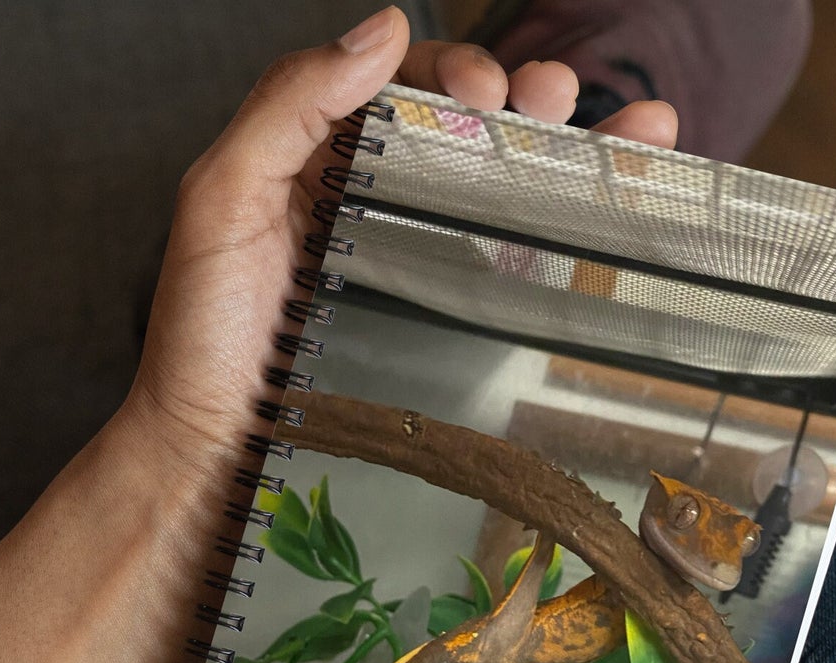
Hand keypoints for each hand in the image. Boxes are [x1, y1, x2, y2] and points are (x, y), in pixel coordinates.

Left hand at [112, 4, 678, 487]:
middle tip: (556, 100)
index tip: (485, 90)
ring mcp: (409, 259)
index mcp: (317, 156)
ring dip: (571, 148)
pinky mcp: (437, 320)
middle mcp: (370, 198)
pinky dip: (568, 227)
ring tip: (631, 129)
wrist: (219, 449)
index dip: (452, 69)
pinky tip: (622, 199)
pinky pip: (509, 260)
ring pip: (500, 184)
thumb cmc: (204, 337)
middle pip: (467, 126)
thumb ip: (286, 106)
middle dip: (527, 98)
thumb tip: (381, 33)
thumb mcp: (221, 201)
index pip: (402, 83)